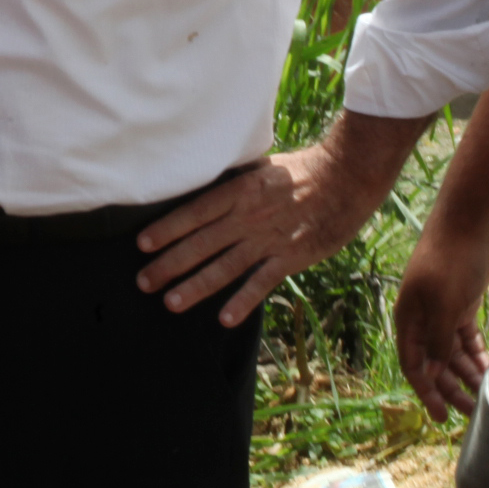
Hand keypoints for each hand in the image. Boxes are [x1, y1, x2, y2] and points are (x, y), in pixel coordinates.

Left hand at [132, 113, 424, 327]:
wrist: (346, 177)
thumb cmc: (301, 170)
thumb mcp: (260, 169)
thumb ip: (232, 183)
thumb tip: (201, 187)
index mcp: (239, 191)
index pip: (195, 212)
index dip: (167, 228)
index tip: (142, 244)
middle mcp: (248, 216)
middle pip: (202, 243)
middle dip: (170, 263)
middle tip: (143, 281)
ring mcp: (269, 239)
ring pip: (226, 266)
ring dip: (197, 286)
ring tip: (171, 302)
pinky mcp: (291, 257)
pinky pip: (263, 282)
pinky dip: (244, 301)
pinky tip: (225, 318)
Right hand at [395, 212, 488, 420]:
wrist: (468, 221)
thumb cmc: (450, 261)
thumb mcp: (444, 304)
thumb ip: (439, 340)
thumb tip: (434, 372)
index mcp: (410, 319)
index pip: (413, 364)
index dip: (425, 391)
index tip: (439, 416)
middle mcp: (423, 319)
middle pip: (434, 363)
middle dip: (449, 388)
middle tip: (470, 412)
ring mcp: (443, 311)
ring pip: (452, 353)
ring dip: (465, 375)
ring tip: (484, 398)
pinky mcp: (463, 304)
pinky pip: (466, 339)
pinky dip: (475, 356)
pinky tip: (488, 372)